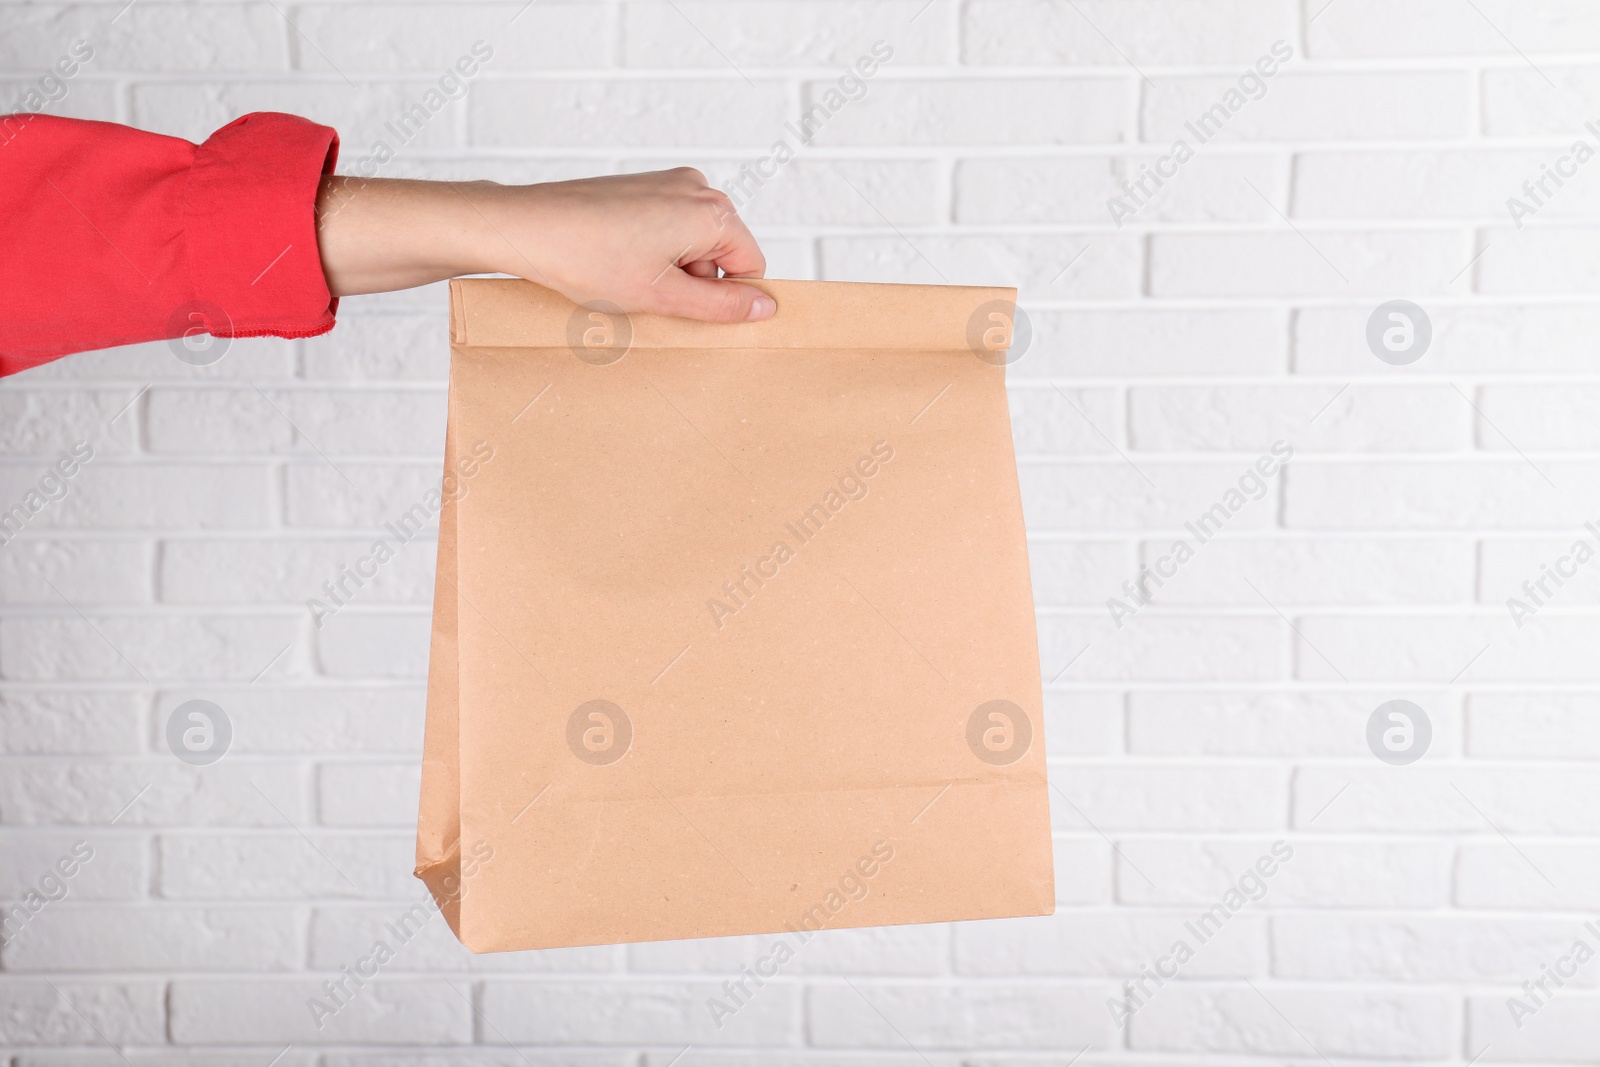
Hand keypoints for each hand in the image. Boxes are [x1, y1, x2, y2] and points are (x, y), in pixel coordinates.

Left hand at [315, 169, 774, 322]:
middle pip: (723, 253)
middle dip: (695, 283)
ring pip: (692, 244)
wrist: (524, 227)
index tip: (688, 312)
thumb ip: (720, 305)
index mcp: (712, 211)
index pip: (751, 266)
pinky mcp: (640, 187)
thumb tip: (765, 308)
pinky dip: (650, 253)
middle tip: (651, 297)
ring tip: (628, 280)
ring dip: (670, 271)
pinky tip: (617, 265)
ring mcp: (666, 183)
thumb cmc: (587, 257)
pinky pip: (667, 229)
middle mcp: (696, 187)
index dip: (725, 298)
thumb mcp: (662, 296)